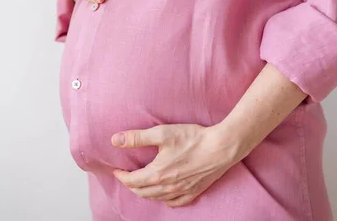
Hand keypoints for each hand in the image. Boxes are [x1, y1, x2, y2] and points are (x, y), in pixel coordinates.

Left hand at [111, 124, 241, 207]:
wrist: (221, 147)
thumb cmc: (193, 138)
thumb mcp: (162, 133)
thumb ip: (137, 138)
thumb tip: (115, 140)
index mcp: (157, 174)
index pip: (132, 181)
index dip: (121, 176)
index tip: (116, 170)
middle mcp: (168, 187)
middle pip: (142, 192)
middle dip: (131, 185)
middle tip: (126, 176)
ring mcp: (182, 191)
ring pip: (157, 198)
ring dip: (145, 192)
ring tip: (141, 184)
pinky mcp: (195, 191)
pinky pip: (176, 202)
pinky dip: (166, 200)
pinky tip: (164, 196)